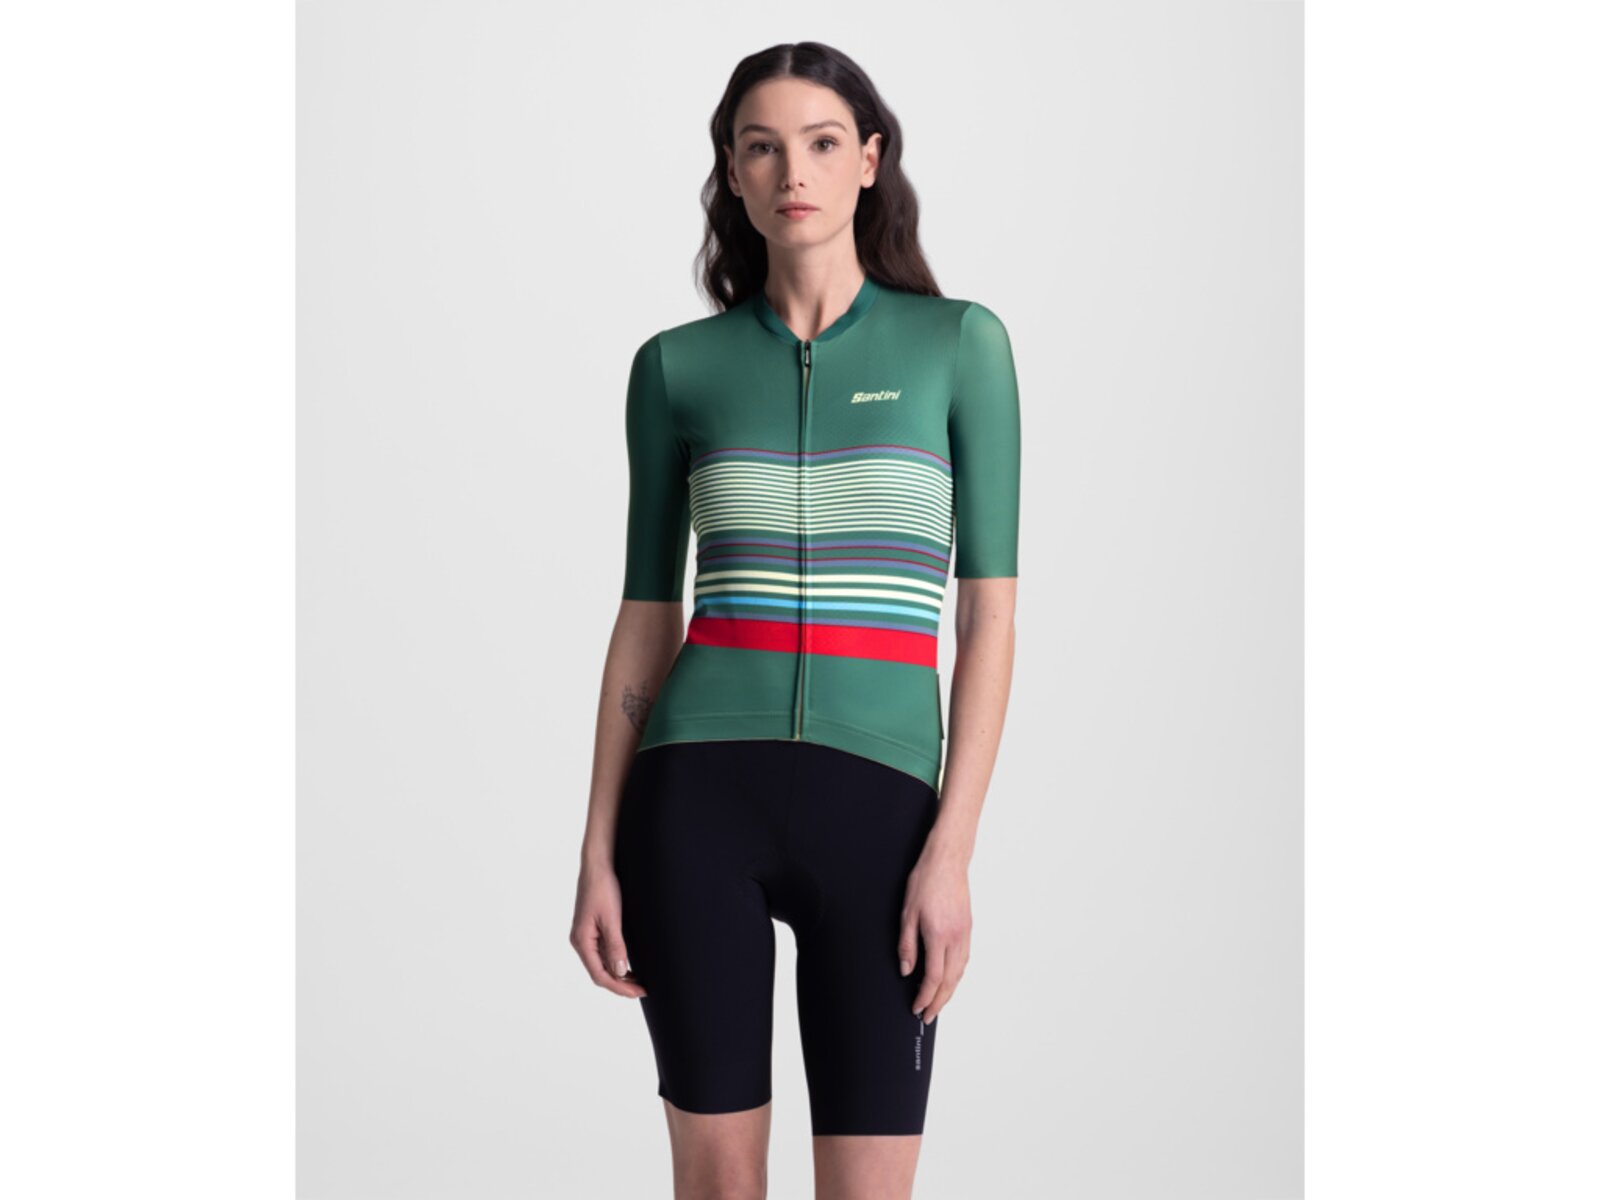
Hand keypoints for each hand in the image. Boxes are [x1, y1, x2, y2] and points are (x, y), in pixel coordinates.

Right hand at [570, 861, 646, 998]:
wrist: (598, 864)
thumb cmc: (603, 888)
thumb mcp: (612, 918)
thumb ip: (616, 946)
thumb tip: (620, 972)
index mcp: (582, 941)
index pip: (600, 975)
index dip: (619, 987)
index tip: (638, 992)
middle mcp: (581, 941)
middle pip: (600, 972)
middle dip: (620, 984)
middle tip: (642, 989)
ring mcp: (586, 935)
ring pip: (602, 963)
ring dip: (619, 974)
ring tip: (639, 981)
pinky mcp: (593, 928)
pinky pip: (603, 952)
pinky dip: (616, 961)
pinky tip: (628, 965)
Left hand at [898, 848, 971, 1022]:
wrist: (947, 862)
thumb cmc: (926, 881)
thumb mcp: (907, 913)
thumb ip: (906, 944)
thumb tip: (905, 969)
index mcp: (939, 936)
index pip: (933, 977)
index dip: (925, 997)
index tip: (917, 1008)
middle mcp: (956, 938)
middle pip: (950, 981)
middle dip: (939, 1002)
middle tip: (928, 1015)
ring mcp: (965, 934)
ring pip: (960, 972)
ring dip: (949, 991)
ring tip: (938, 1002)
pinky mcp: (968, 929)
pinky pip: (964, 960)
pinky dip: (957, 975)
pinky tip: (950, 979)